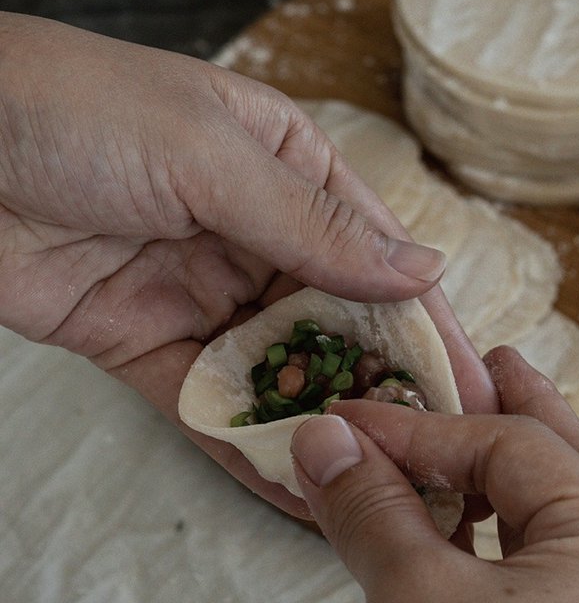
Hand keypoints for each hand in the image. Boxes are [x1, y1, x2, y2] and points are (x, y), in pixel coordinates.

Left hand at [0, 12, 496, 514]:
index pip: (378, 255)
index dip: (428, 323)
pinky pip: (210, 403)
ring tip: (377, 491)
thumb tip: (424, 269)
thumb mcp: (215, 155)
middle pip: (338, 321)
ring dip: (322, 426)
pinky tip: (294, 490)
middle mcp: (256, 233)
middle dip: (384, 387)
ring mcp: (204, 293)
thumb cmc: (81, 111)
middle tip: (436, 459)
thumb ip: (317, 224)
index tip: (472, 387)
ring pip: (280, 370)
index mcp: (288, 171)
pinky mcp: (149, 344)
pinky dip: (247, 446)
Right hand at [291, 346, 578, 602]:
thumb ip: (369, 502)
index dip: (419, 427)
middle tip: (489, 359)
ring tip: (480, 417)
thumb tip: (320, 436)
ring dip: (506, 463)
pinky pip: (540, 557)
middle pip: (566, 458)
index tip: (349, 418)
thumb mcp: (409, 597)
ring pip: (556, 506)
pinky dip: (496, 521)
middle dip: (518, 406)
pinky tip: (466, 510)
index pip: (508, 449)